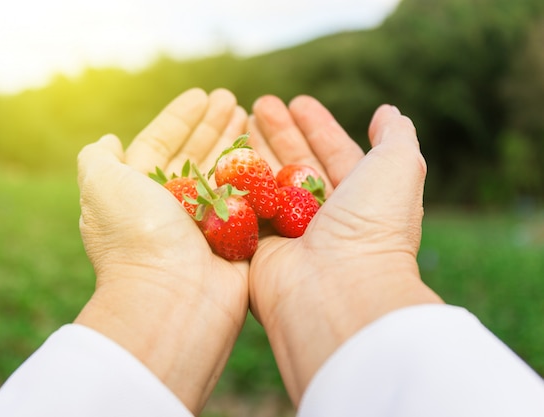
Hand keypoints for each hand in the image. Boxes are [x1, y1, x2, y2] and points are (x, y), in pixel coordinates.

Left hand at [74, 88, 248, 413]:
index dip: (180, 118)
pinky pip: (247, 200)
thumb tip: (108, 140)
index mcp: (137, 192)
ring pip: (222, 174)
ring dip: (234, 144)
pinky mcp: (234, 240)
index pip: (160, 144)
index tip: (202, 94)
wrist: (173, 297)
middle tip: (233, 100)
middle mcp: (170, 207)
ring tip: (251, 114)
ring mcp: (204, 224)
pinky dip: (255, 175)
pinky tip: (266, 150)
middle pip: (195, 156)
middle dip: (212, 126)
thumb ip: (98, 158)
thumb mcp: (101, 186)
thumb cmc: (135, 236)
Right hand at [247, 95, 442, 404]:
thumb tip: (387, 112)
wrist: (335, 287)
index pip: (336, 154)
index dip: (319, 127)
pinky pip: (244, 207)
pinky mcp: (258, 249)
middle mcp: (325, 218)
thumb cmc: (372, 225)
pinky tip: (223, 154)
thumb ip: (396, 136)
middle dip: (281, 133)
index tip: (299, 102)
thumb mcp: (399, 168)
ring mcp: (290, 234)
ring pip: (269, 183)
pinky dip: (234, 182)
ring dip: (255, 151)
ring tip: (239, 119)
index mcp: (361, 201)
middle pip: (298, 165)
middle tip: (260, 104)